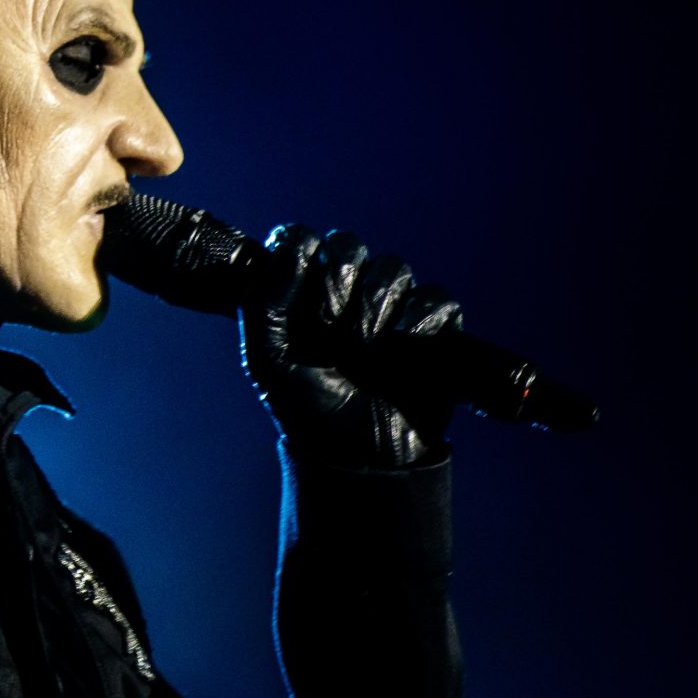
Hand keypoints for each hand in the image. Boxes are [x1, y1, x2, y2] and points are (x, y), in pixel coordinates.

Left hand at [238, 226, 463, 468]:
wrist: (357, 458)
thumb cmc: (307, 407)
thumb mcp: (266, 357)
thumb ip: (262, 298)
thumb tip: (294, 243)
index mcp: (300, 292)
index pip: (300, 239)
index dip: (299, 258)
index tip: (296, 299)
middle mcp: (345, 292)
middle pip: (349, 245)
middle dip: (337, 286)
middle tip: (330, 334)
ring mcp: (391, 309)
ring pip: (393, 269)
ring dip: (374, 311)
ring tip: (363, 354)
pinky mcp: (433, 329)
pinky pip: (436, 299)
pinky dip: (418, 323)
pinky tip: (401, 355)